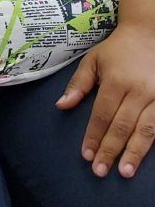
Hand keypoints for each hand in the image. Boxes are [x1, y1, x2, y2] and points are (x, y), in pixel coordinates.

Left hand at [55, 24, 154, 177]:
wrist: (150, 34)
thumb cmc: (117, 50)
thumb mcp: (93, 60)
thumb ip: (78, 84)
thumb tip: (61, 105)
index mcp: (116, 81)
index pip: (102, 114)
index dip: (93, 135)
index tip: (86, 155)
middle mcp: (138, 91)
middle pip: (122, 126)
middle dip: (110, 150)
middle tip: (100, 171)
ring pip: (146, 130)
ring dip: (135, 153)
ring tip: (125, 172)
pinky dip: (154, 142)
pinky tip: (147, 158)